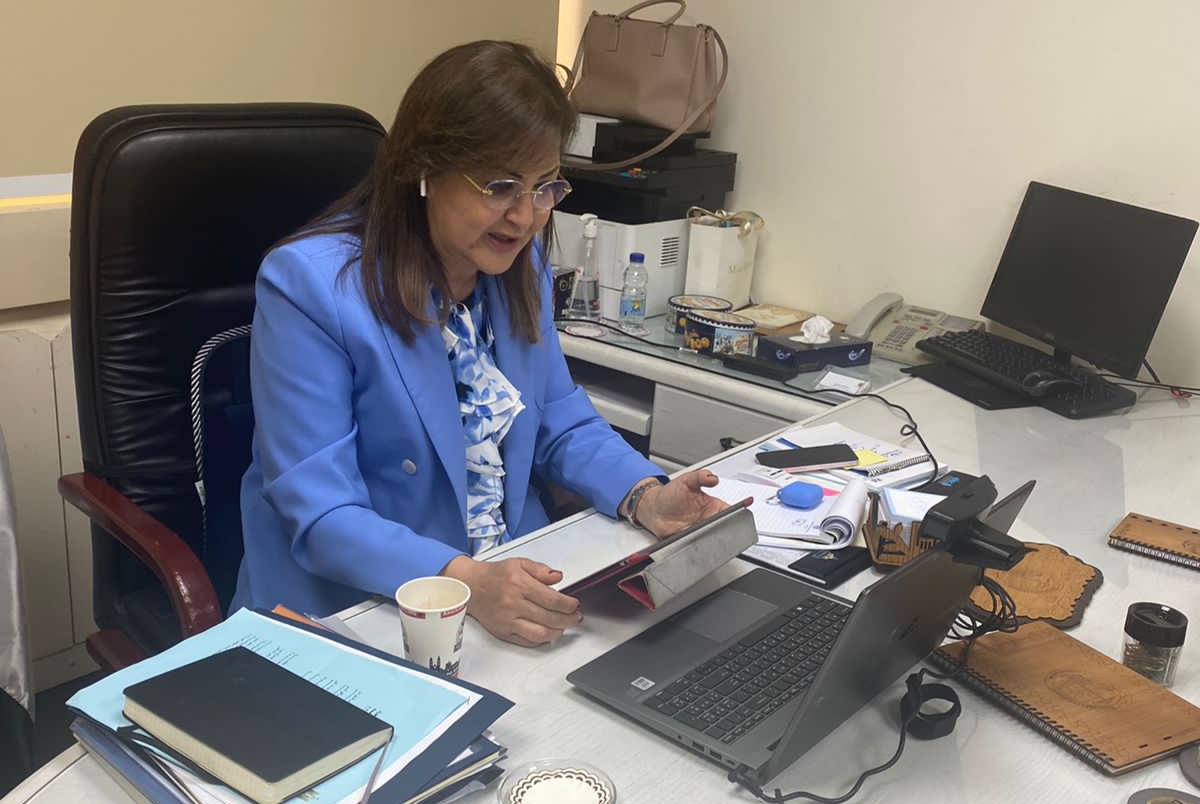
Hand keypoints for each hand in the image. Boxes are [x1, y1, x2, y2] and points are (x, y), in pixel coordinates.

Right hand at [441, 556, 581, 646]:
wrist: (470, 585)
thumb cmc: (494, 575)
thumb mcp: (519, 563)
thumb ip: (541, 570)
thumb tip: (558, 577)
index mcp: (519, 584)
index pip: (552, 599)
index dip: (568, 604)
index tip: (574, 605)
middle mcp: (513, 603)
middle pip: (549, 618)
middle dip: (568, 619)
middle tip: (575, 617)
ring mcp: (507, 620)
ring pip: (539, 633)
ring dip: (557, 632)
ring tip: (563, 626)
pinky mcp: (502, 632)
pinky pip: (526, 641)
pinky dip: (541, 639)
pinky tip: (547, 633)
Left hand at [633, 469, 726, 538]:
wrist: (654, 508)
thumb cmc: (671, 494)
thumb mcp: (686, 480)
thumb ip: (700, 477)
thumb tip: (713, 477)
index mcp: (712, 506)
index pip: (730, 511)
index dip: (735, 514)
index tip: (735, 515)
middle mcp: (708, 519)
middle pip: (723, 527)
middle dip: (724, 529)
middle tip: (716, 525)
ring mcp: (699, 530)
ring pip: (711, 538)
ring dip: (710, 537)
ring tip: (703, 531)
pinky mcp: (690, 540)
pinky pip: (697, 544)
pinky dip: (697, 544)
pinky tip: (694, 538)